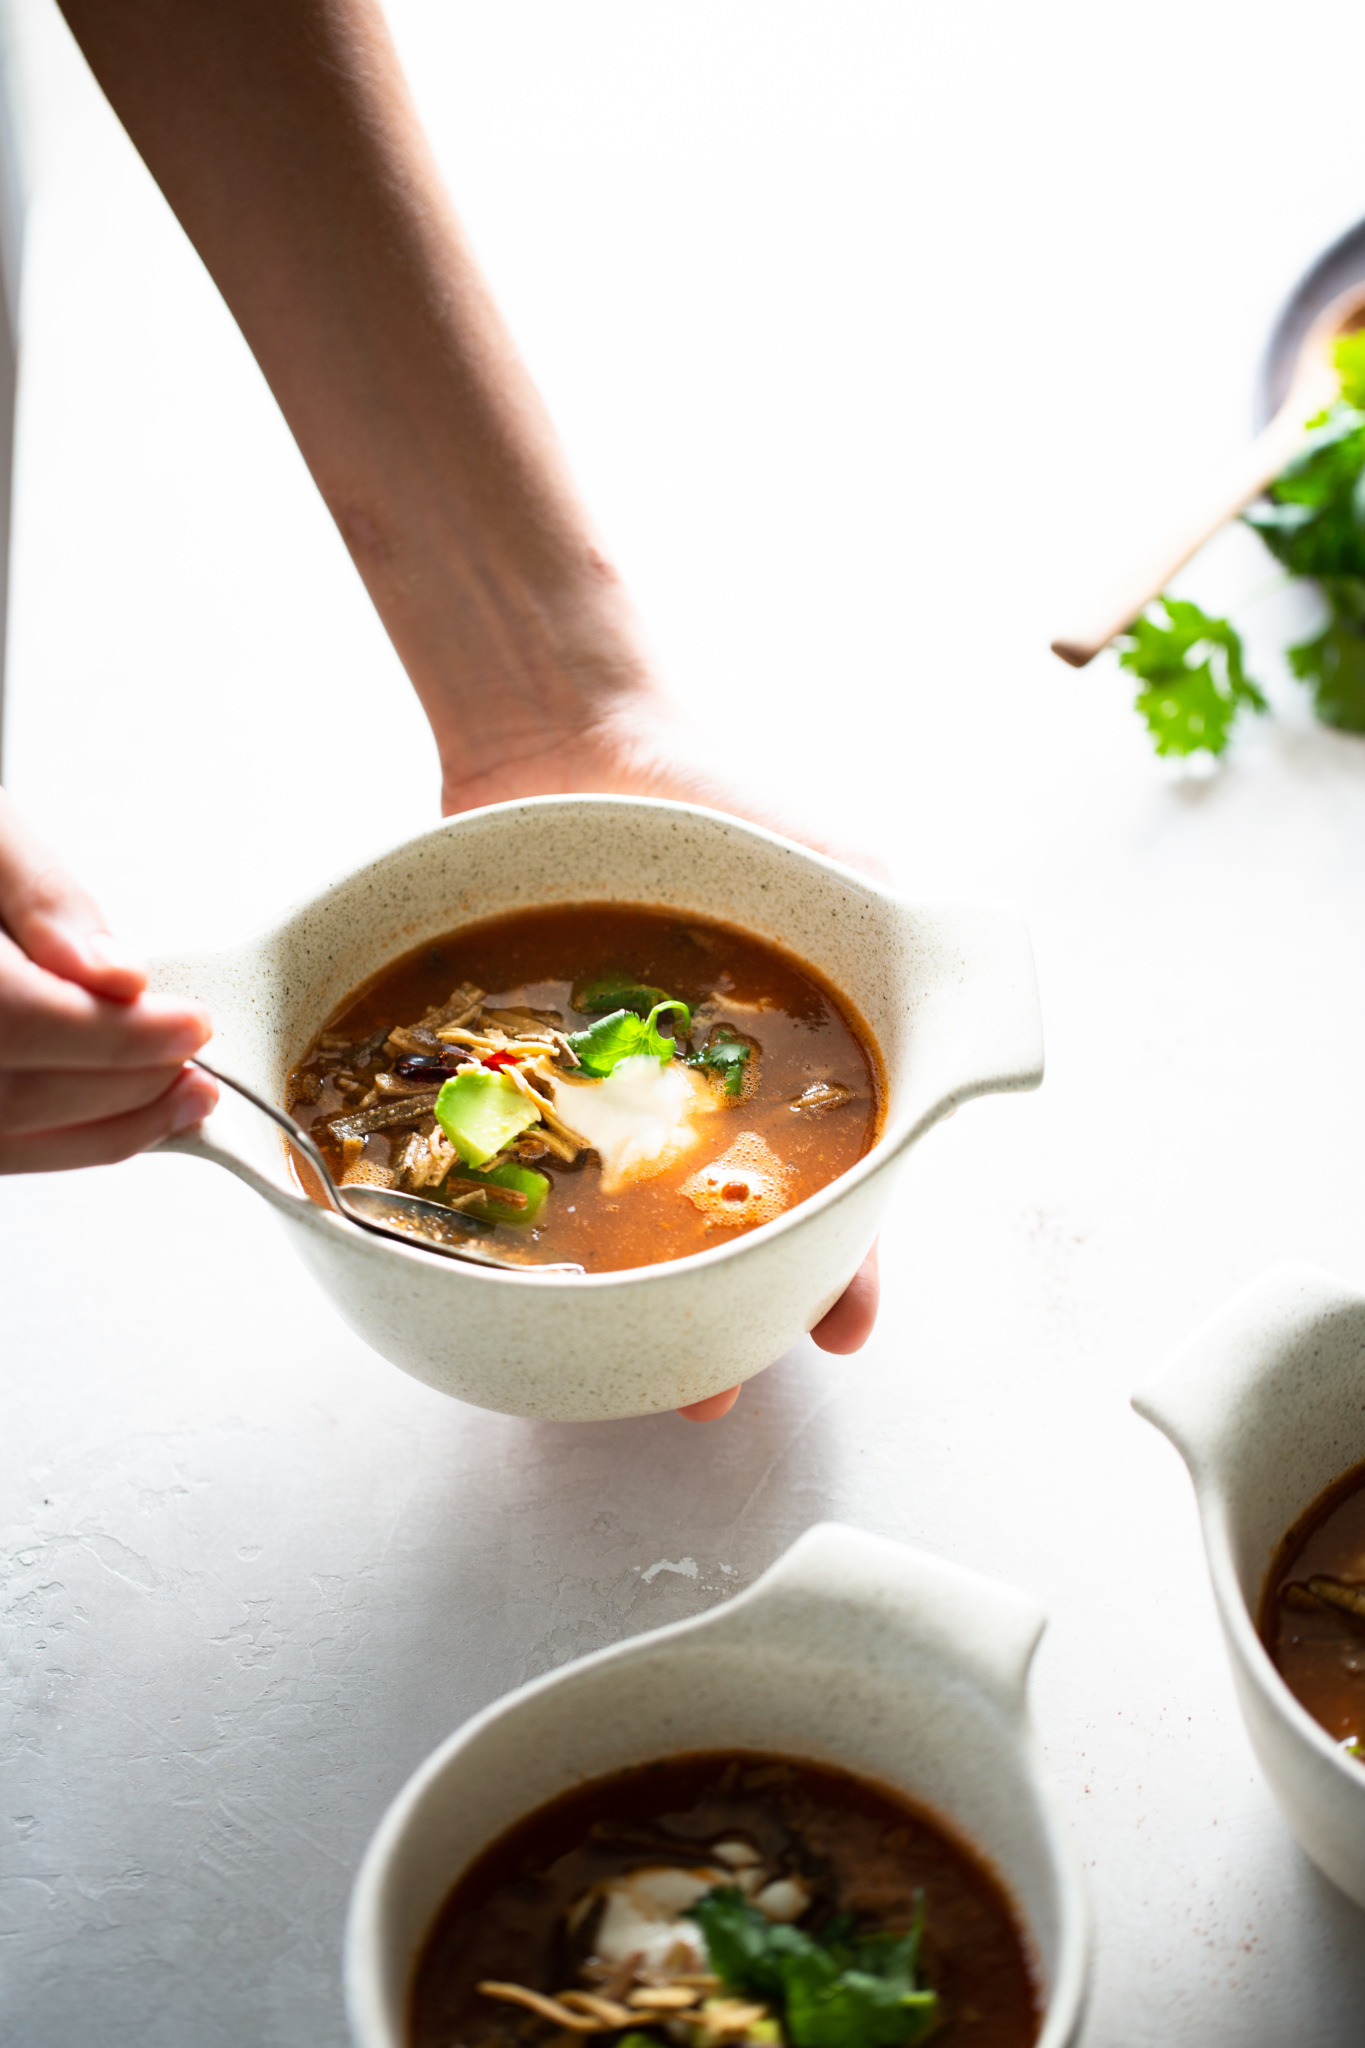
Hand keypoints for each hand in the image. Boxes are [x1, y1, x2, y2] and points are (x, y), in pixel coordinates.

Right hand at [0, 790, 216, 1171]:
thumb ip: (43, 897)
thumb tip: (116, 973)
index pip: (20, 1020)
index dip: (118, 1036)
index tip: (192, 1026)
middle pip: (16, 1095)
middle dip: (127, 1088)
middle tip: (198, 1067)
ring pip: (7, 1140)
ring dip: (106, 1130)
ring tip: (178, 1100)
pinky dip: (64, 1140)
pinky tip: (117, 1115)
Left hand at [438, 695, 882, 1421]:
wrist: (571, 741)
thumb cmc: (718, 801)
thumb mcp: (839, 865)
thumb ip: (911, 944)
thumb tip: (994, 1022)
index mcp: (788, 1075)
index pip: (834, 1197)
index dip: (841, 1271)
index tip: (836, 1330)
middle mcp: (693, 1108)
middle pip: (721, 1243)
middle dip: (724, 1327)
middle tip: (708, 1388)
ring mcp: (599, 1105)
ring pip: (615, 1231)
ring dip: (623, 1308)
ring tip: (615, 1371)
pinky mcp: (509, 1083)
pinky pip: (509, 1169)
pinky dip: (511, 1225)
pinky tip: (503, 1273)